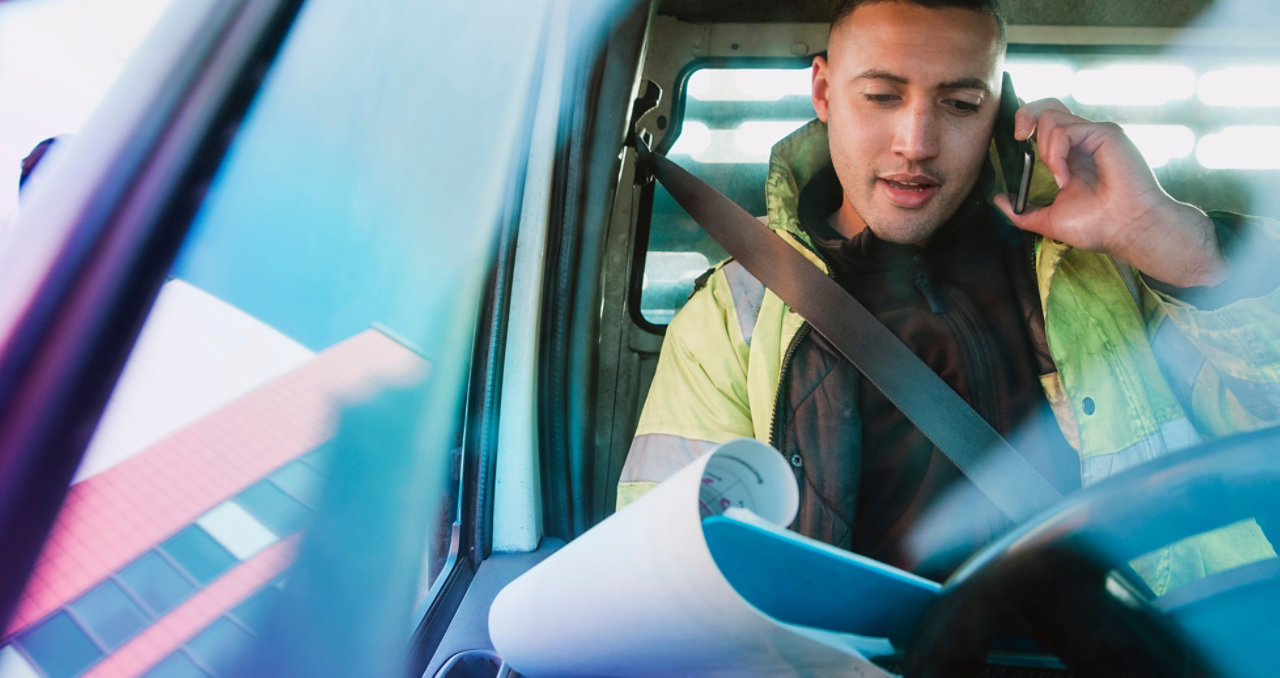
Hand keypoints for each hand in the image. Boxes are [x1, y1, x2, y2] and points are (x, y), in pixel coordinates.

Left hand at [993, 99, 1228, 288]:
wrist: (1127, 231)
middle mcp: (1084, 140)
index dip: (1027, 120)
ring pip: (1052, 116)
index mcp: (1072, 154)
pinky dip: (1056, 155)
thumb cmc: (1098, 227)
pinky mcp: (1106, 133)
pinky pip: (1065, 131)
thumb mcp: (1049, 220)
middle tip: (1018, 138)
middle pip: (1049, 104)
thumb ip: (1022, 211)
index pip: (1046, 122)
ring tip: (1059, 180)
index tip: (1014, 138)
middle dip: (1025, 114)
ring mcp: (1095, 134)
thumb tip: (998, 200)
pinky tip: (1065, 180)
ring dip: (1045, 150)